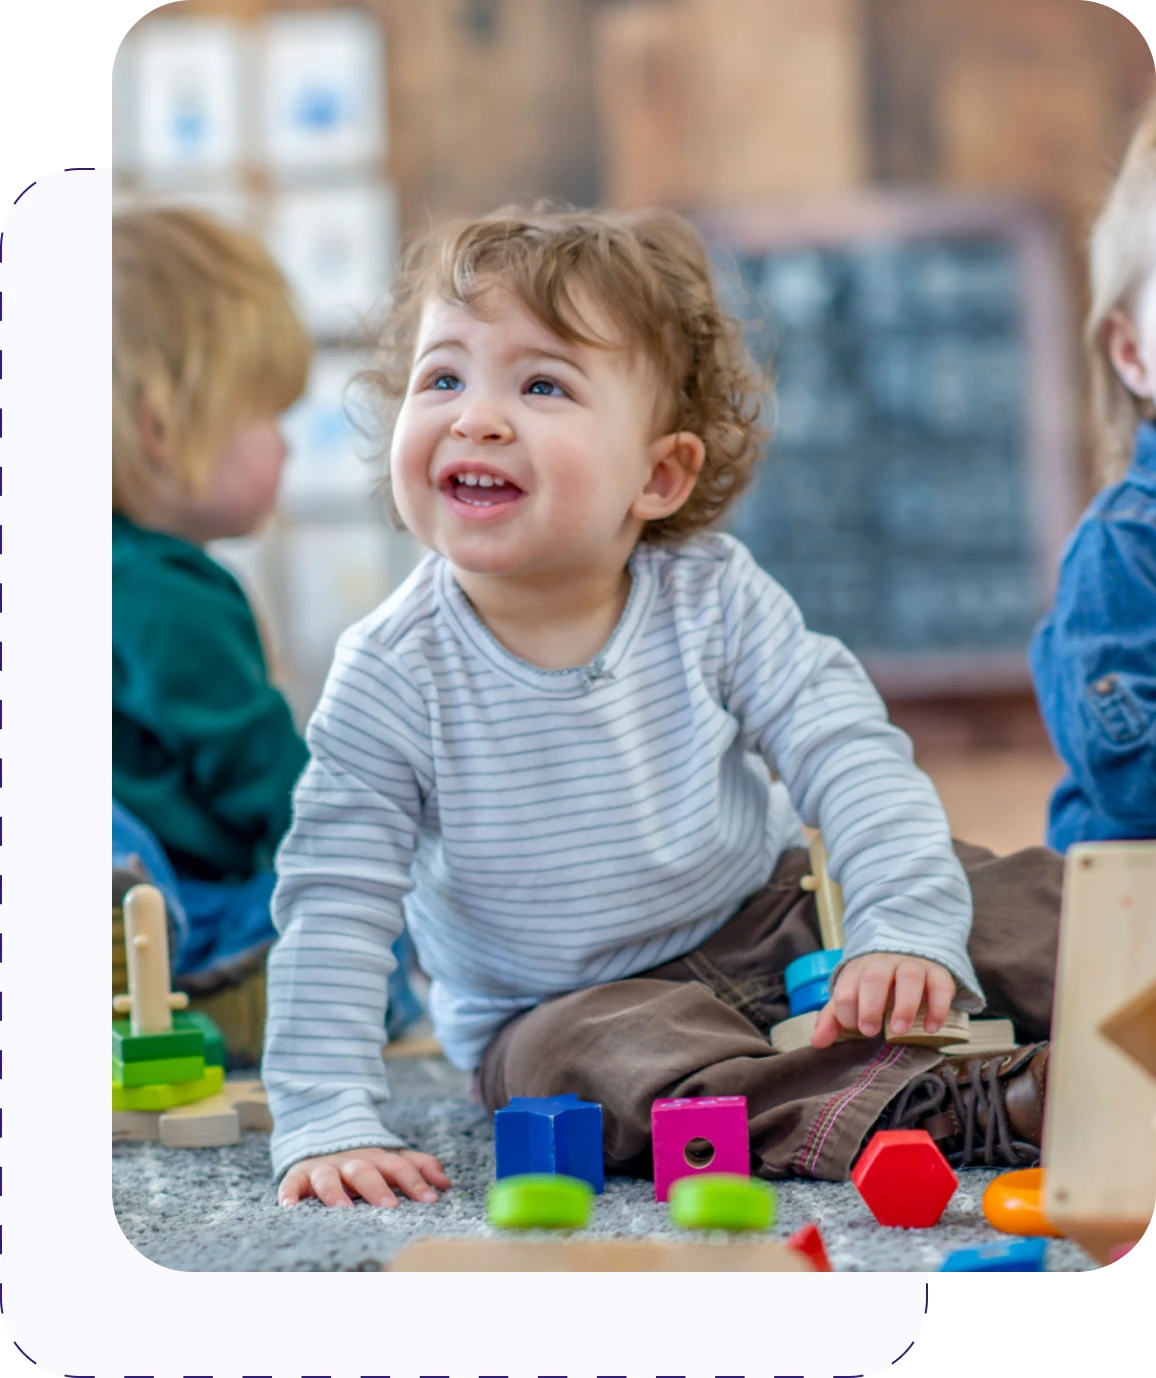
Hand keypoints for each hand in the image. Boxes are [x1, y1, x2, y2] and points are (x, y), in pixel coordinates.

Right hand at [279, 1146, 450, 1208]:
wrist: (322, 1137)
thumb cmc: (364, 1161)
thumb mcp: (391, 1159)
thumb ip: (419, 1167)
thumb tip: (447, 1183)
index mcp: (377, 1158)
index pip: (399, 1166)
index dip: (415, 1181)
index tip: (430, 1200)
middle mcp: (351, 1161)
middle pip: (364, 1170)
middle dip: (377, 1187)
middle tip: (389, 1206)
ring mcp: (323, 1167)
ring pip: (328, 1176)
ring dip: (335, 1192)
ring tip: (342, 1209)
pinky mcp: (298, 1175)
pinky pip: (291, 1183)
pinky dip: (289, 1194)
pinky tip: (289, 1207)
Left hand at [810, 953, 956, 1049]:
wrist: (906, 956)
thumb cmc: (873, 987)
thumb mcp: (852, 998)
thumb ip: (833, 1020)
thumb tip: (817, 1042)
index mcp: (857, 971)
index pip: (845, 989)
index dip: (847, 1012)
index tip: (856, 1029)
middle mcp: (884, 964)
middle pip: (874, 977)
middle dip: (870, 1005)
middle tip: (870, 1031)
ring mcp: (912, 966)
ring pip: (909, 977)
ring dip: (904, 1004)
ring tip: (899, 1029)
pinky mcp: (937, 973)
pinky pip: (939, 985)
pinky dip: (937, 1006)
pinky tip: (931, 1027)